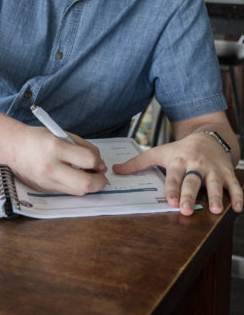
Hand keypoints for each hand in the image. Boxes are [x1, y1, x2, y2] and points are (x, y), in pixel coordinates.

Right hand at [9, 126, 108, 195]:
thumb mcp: (62, 134)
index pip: (87, 159)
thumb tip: (100, 164)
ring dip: (89, 186)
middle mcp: (51, 167)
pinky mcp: (45, 190)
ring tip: (88, 175)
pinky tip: (74, 177)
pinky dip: (76, 186)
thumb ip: (83, 147)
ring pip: (78, 191)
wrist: (14, 147)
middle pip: (85, 184)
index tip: (98, 161)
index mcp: (55, 147)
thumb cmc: (39, 138)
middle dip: (99, 182)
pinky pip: (68, 192)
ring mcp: (47, 181)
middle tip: (100, 175)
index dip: (98, 161)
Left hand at [112, 133, 242, 215]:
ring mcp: (213, 169)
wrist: (208, 137)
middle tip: (185, 210)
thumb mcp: (159, 152)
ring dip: (215, 196)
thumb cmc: (181, 149)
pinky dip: (238, 195)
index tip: (169, 201)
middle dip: (189, 195)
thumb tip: (115, 170)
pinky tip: (238, 208)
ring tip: (214, 210)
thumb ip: (138, 163)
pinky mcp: (227, 172)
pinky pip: (234, 184)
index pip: (173, 177)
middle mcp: (195, 165)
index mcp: (178, 161)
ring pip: (215, 183)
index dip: (171, 188)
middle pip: (192, 181)